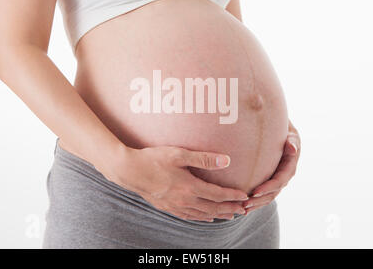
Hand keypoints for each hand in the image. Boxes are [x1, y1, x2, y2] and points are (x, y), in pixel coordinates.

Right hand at [109, 146, 248, 221]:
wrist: (129, 170)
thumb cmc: (153, 159)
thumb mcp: (179, 154)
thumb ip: (204, 158)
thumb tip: (227, 160)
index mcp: (189, 187)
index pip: (217, 195)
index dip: (232, 196)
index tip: (244, 196)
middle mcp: (184, 200)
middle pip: (212, 208)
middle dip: (229, 209)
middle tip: (243, 210)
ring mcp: (174, 206)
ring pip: (202, 215)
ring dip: (218, 215)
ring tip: (229, 216)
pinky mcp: (166, 207)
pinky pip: (188, 217)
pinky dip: (201, 218)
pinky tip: (205, 218)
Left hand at [243, 120, 300, 214]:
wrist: (280, 129)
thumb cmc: (284, 129)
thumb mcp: (290, 133)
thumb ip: (291, 140)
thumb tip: (292, 147)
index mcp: (290, 166)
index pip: (279, 180)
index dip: (268, 188)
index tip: (255, 192)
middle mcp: (284, 175)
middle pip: (272, 193)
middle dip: (259, 201)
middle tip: (245, 205)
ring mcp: (277, 179)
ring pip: (267, 196)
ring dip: (255, 204)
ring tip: (242, 209)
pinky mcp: (269, 179)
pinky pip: (262, 193)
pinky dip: (254, 200)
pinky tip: (241, 206)